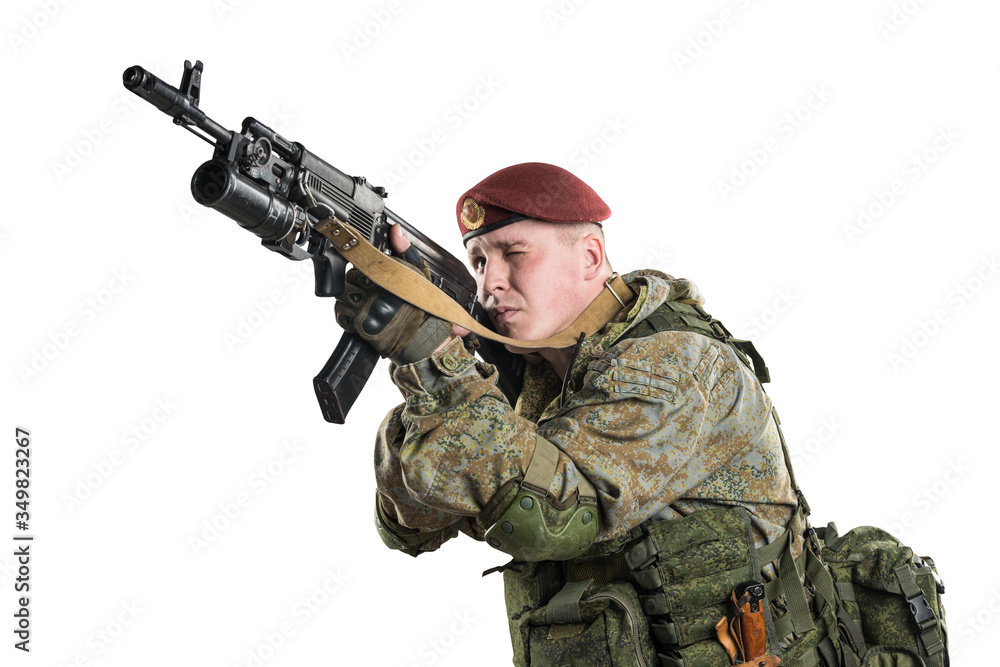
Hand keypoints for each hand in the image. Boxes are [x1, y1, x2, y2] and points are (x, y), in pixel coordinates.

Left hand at [334, 225, 454, 363]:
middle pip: (348, 280)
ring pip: (342, 297)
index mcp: (388, 278)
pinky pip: (342, 316)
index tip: (362, 268)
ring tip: (365, 302)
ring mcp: (367, 311)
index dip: (360, 266)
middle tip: (368, 288)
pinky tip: (361, 314)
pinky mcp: (360, 327)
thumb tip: (396, 229)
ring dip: (349, 299)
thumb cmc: (420, 304)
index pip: (359, 264)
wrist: (423, 337)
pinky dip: (347, 315)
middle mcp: (376, 294)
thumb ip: (404, 249)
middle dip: (354, 283)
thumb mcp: (418, 272)